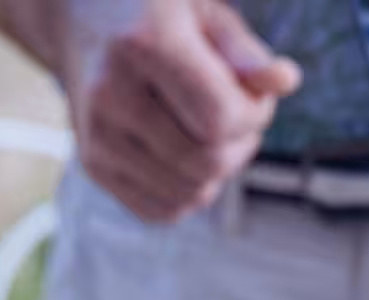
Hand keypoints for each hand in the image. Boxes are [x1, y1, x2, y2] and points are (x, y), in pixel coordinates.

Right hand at [63, 0, 299, 222]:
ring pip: (190, 194)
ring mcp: (96, 135)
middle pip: (207, 162)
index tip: (255, 94)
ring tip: (215, 132)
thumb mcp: (202, 9)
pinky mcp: (93, 165)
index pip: (220, 119)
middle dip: (242, 146)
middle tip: (240, 116)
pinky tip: (191, 155)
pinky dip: (192, 192)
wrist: (81, 18)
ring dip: (220, 172)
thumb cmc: (157, 10)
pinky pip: (164, 211)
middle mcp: (110, 93)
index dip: (256, 115)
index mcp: (142, 44)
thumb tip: (286, 81)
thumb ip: (245, 50)